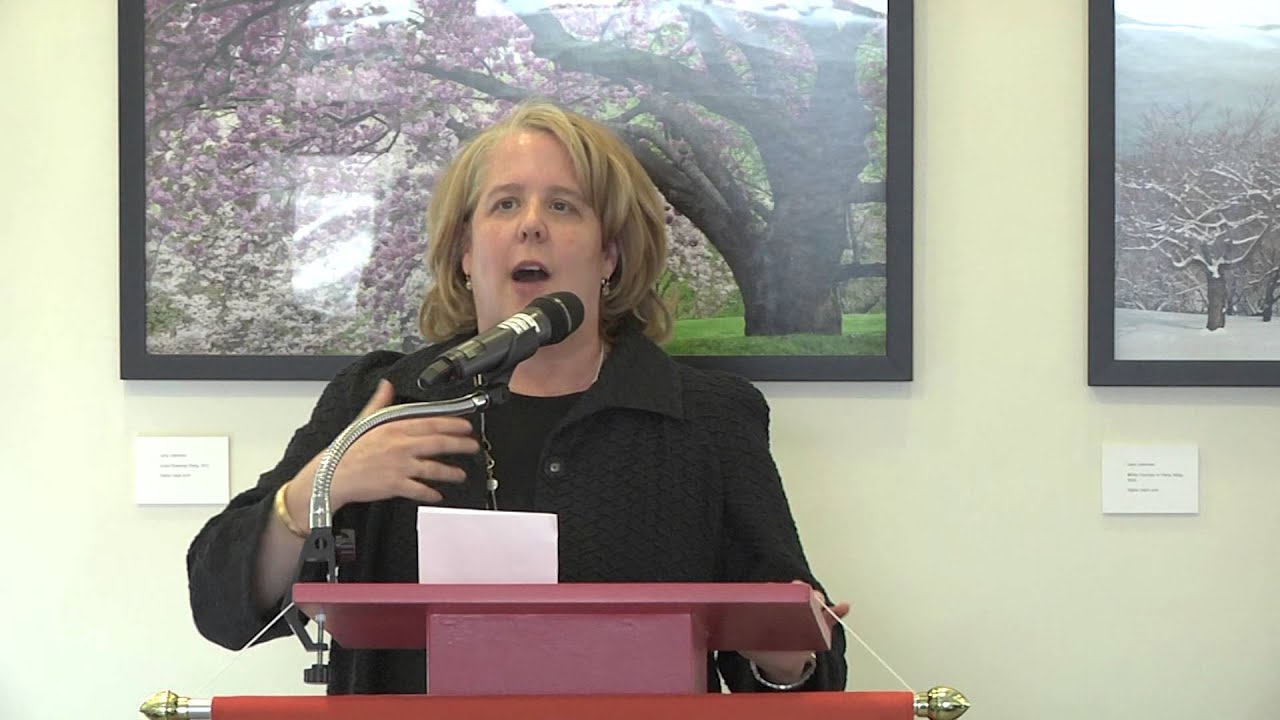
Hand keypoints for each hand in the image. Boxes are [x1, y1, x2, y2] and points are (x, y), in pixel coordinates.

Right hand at [295, 380, 479, 511]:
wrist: (332, 475)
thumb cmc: (346, 450)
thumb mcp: (364, 420)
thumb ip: (380, 402)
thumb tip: (386, 384)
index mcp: (395, 427)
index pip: (431, 422)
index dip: (453, 424)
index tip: (466, 426)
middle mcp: (401, 445)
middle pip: (439, 443)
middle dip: (460, 445)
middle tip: (473, 446)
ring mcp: (400, 466)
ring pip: (434, 468)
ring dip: (451, 472)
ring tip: (461, 475)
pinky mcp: (396, 485)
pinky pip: (420, 490)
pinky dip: (431, 493)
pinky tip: (438, 495)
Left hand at [741, 581, 849, 684]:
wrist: (780, 666)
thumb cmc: (764, 648)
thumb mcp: (749, 643)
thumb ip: (740, 636)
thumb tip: (726, 625)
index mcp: (776, 607)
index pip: (780, 593)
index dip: (781, 589)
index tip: (782, 588)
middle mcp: (793, 606)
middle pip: (799, 593)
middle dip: (801, 590)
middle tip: (801, 590)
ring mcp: (808, 615)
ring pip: (816, 602)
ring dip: (819, 599)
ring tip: (819, 602)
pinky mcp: (821, 626)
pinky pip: (833, 616)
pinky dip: (839, 611)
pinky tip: (844, 607)